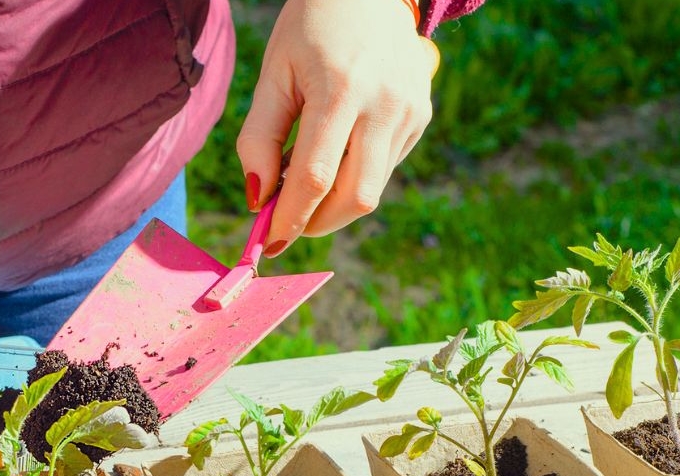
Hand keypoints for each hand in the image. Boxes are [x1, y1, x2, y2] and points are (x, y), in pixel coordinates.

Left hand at [238, 0, 439, 253]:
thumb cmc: (310, 28)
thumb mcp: (274, 72)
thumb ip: (259, 136)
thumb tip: (257, 198)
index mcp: (341, 90)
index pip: (315, 176)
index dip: (290, 217)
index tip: (268, 242)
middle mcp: (385, 105)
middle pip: (355, 197)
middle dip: (317, 223)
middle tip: (286, 223)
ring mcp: (410, 112)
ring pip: (372, 189)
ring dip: (334, 202)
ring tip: (305, 180)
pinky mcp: (421, 116)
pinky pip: (385, 167)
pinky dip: (355, 176)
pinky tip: (338, 149)